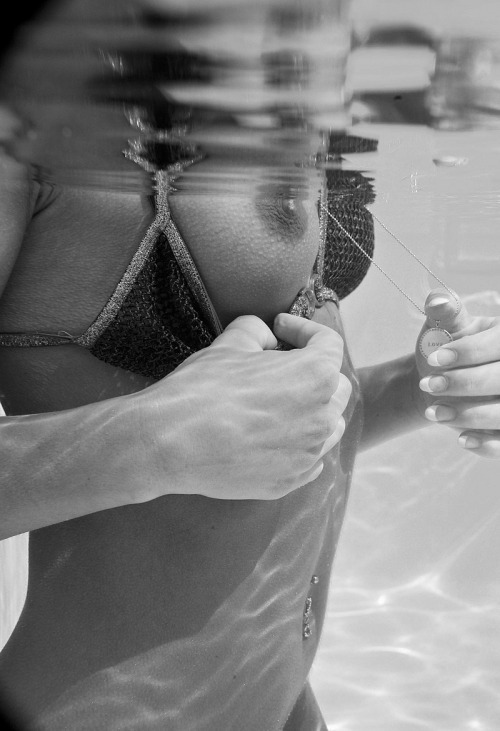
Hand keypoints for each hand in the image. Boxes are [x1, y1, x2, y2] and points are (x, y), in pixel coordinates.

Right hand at [128, 314, 351, 500]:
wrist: (172, 442)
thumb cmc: (203, 388)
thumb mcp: (231, 343)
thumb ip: (258, 330)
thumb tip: (268, 338)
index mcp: (315, 376)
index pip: (328, 344)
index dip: (304, 329)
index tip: (280, 328)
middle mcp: (322, 417)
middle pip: (336, 387)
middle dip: (314, 371)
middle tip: (283, 365)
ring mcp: (309, 454)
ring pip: (329, 427)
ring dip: (312, 410)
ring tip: (282, 403)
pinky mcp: (290, 481)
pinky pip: (309, 458)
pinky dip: (298, 444)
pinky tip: (272, 436)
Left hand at [416, 288, 499, 457]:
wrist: (437, 382)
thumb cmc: (443, 348)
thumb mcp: (442, 328)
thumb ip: (443, 314)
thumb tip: (438, 298)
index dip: (470, 351)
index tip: (436, 358)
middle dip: (465, 383)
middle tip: (427, 385)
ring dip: (470, 415)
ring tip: (433, 413)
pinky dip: (488, 444)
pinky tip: (462, 440)